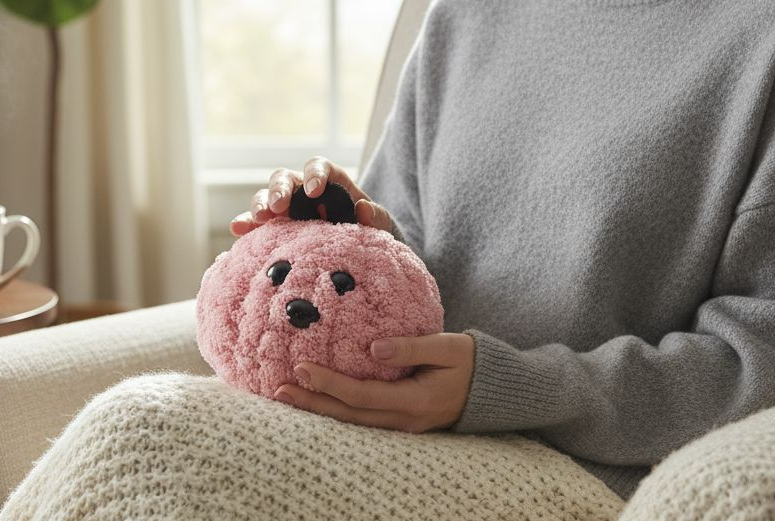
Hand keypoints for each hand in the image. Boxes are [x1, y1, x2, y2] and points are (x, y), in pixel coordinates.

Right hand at [229, 156, 393, 236]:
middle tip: (279, 207)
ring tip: (257, 219)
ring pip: (266, 197)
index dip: (315, 174)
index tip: (315, 190)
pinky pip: (256, 223)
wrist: (359, 255)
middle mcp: (303, 190)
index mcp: (329, 181)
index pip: (319, 167)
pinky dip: (246, 224)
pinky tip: (238, 230)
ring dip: (260, 204)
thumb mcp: (380, 225)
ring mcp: (286, 209)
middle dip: (280, 190)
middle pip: (285, 178)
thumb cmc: (369, 232)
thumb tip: (363, 209)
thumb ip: (376, 217)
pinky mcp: (273, 228)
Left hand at [273, 332, 476, 433]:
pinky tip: (317, 399)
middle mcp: (406, 420)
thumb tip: (374, 347)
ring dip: (320, 409)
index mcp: (415, 401)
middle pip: (349, 416)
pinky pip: (363, 419)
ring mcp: (403, 426)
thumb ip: (412, 347)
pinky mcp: (401, 422)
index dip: (329, 383)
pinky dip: (337, 410)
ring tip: (288, 396)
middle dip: (313, 403)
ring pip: (353, 422)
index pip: (361, 395)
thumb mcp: (449, 347)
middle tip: (279, 389)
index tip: (301, 366)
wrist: (495, 389)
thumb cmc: (472, 362)